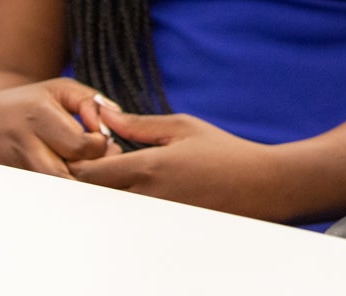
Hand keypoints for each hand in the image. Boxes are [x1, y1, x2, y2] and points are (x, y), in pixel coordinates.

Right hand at [0, 78, 113, 176]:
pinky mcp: (14, 180)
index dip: (100, 144)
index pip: (79, 146)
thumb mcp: (62, 89)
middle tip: (99, 157)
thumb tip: (109, 129)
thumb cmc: (32, 100)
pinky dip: (65, 185)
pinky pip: (46, 190)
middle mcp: (23, 145)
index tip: (100, 136)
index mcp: (37, 117)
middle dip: (92, 170)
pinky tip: (73, 171)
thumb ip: (91, 103)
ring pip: (56, 187)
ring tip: (88, 164)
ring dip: (80, 181)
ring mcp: (15, 166)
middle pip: (67, 175)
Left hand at [68, 107, 282, 218]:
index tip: (99, 152)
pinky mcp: (163, 229)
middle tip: (113, 165)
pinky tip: (153, 192)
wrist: (260, 186)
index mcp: (149, 168)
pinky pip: (133, 220)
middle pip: (94, 196)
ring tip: (135, 178)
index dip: (84, 163)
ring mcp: (154, 218)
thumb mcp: (184, 127)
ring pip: (112, 209)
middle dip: (95, 181)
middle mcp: (147, 197)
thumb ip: (139, 125)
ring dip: (113, 194)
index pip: (88, 174)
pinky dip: (132, 206)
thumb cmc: (224, 152)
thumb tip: (104, 116)